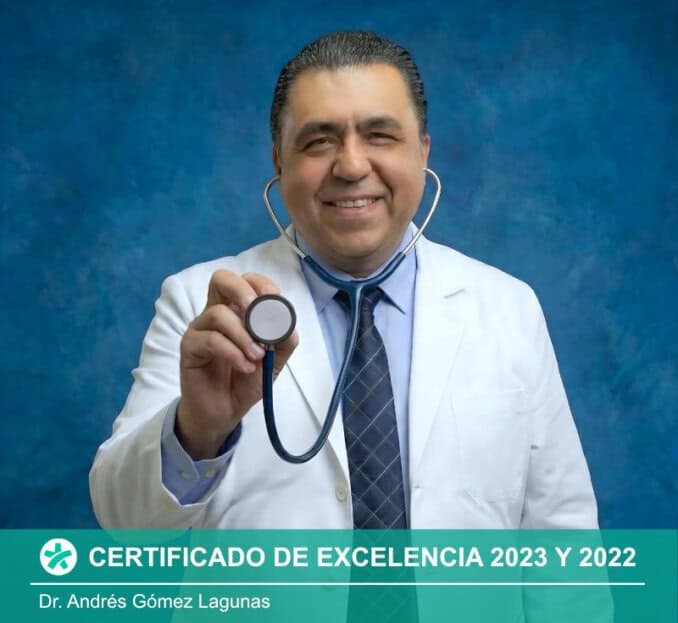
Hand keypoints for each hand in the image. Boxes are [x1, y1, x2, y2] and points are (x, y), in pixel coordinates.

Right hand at [176, 270, 298, 458]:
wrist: (227, 409)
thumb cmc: (248, 378)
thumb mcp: (276, 358)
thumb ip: (284, 337)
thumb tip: (285, 321)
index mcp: (238, 309)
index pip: (247, 280)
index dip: (262, 285)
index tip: (276, 305)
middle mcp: (217, 312)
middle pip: (221, 279)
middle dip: (243, 291)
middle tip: (258, 315)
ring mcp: (201, 328)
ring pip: (218, 313)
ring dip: (244, 336)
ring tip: (256, 357)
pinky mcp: (190, 347)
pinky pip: (210, 340)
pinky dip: (233, 353)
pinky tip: (245, 366)